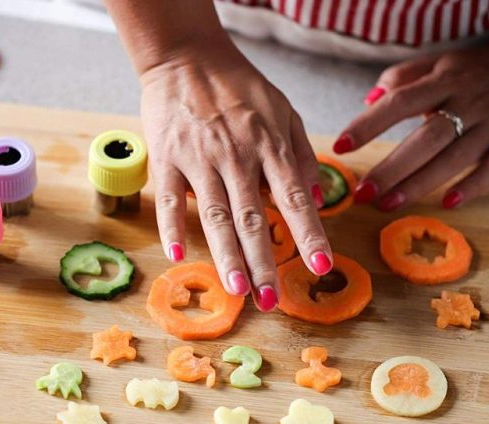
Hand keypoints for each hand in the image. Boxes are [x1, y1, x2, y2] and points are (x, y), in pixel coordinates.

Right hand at [140, 48, 331, 310]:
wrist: (187, 58)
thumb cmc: (239, 87)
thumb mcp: (283, 111)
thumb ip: (301, 155)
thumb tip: (320, 199)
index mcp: (269, 145)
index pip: (294, 197)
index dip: (308, 233)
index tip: (321, 266)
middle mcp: (237, 155)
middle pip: (253, 217)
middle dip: (264, 262)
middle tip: (271, 300)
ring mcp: (199, 158)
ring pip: (214, 215)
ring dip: (226, 256)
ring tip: (237, 291)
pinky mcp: (167, 158)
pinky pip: (168, 198)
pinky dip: (172, 227)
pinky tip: (178, 255)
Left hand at [335, 37, 488, 209]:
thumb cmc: (481, 70)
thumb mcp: (442, 63)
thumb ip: (403, 78)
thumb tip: (368, 99)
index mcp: (445, 81)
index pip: (399, 101)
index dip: (368, 123)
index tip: (340, 145)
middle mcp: (468, 102)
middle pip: (425, 138)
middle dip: (391, 168)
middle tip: (362, 192)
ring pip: (454, 158)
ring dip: (418, 184)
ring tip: (386, 204)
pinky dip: (472, 187)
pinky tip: (447, 204)